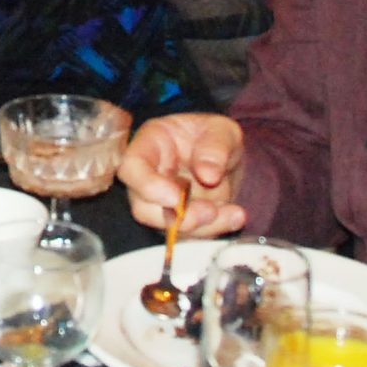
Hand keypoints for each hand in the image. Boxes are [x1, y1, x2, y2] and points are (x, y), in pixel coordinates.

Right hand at [120, 114, 246, 235]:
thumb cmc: (215, 136)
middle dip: (177, 217)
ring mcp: (161, 202)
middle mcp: (148, 177)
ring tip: (232, 214)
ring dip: (199, 227)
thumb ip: (216, 146)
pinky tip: (234, 216)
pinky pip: (189, 236)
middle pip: (142, 207)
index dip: (148, 186)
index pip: (131, 167)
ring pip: (166, 227)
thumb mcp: (222, 130)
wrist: (227, 157)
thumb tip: (208, 174)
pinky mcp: (178, 221)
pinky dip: (213, 230)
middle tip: (211, 211)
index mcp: (150, 145)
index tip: (176, 197)